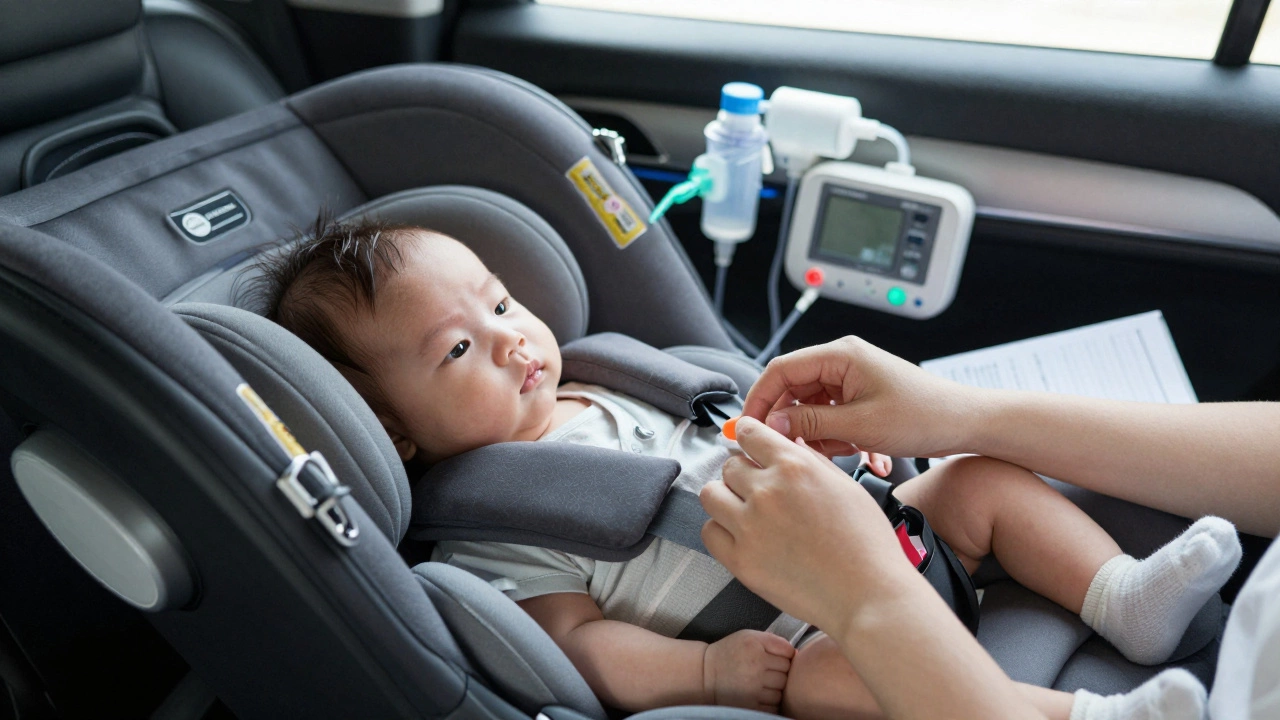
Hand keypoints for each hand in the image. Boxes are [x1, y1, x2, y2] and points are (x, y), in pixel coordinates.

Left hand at [701, 417, 918, 635]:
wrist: (868, 595)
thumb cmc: (867, 543)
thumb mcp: (848, 487)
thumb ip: (813, 461)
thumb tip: (791, 443)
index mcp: (794, 466)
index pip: (748, 432)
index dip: (748, 436)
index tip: (750, 446)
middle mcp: (766, 491)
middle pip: (729, 465)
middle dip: (743, 473)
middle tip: (760, 491)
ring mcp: (749, 526)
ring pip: (711, 495)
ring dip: (726, 499)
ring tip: (745, 512)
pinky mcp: (740, 560)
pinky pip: (709, 532)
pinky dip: (721, 531)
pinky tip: (741, 537)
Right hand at [702, 629, 793, 712]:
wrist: (706, 674)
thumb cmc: (730, 653)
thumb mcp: (748, 636)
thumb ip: (772, 640)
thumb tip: (796, 654)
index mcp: (756, 645)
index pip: (789, 652)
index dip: (785, 655)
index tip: (776, 658)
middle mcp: (756, 665)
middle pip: (787, 671)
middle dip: (781, 671)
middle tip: (768, 671)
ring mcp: (754, 687)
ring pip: (782, 689)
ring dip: (777, 688)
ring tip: (763, 683)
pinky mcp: (751, 705)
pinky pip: (774, 705)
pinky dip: (771, 701)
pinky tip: (760, 694)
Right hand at [742, 336, 978, 459]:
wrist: (966, 424)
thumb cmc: (924, 416)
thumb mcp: (860, 425)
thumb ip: (810, 422)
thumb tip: (774, 424)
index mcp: (840, 355)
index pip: (780, 370)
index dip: (760, 399)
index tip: (747, 428)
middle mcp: (843, 362)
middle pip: (794, 390)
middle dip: (790, 423)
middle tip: (787, 450)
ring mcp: (853, 379)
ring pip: (812, 408)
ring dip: (819, 436)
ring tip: (842, 454)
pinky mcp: (862, 397)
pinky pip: (833, 417)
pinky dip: (838, 439)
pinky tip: (861, 454)